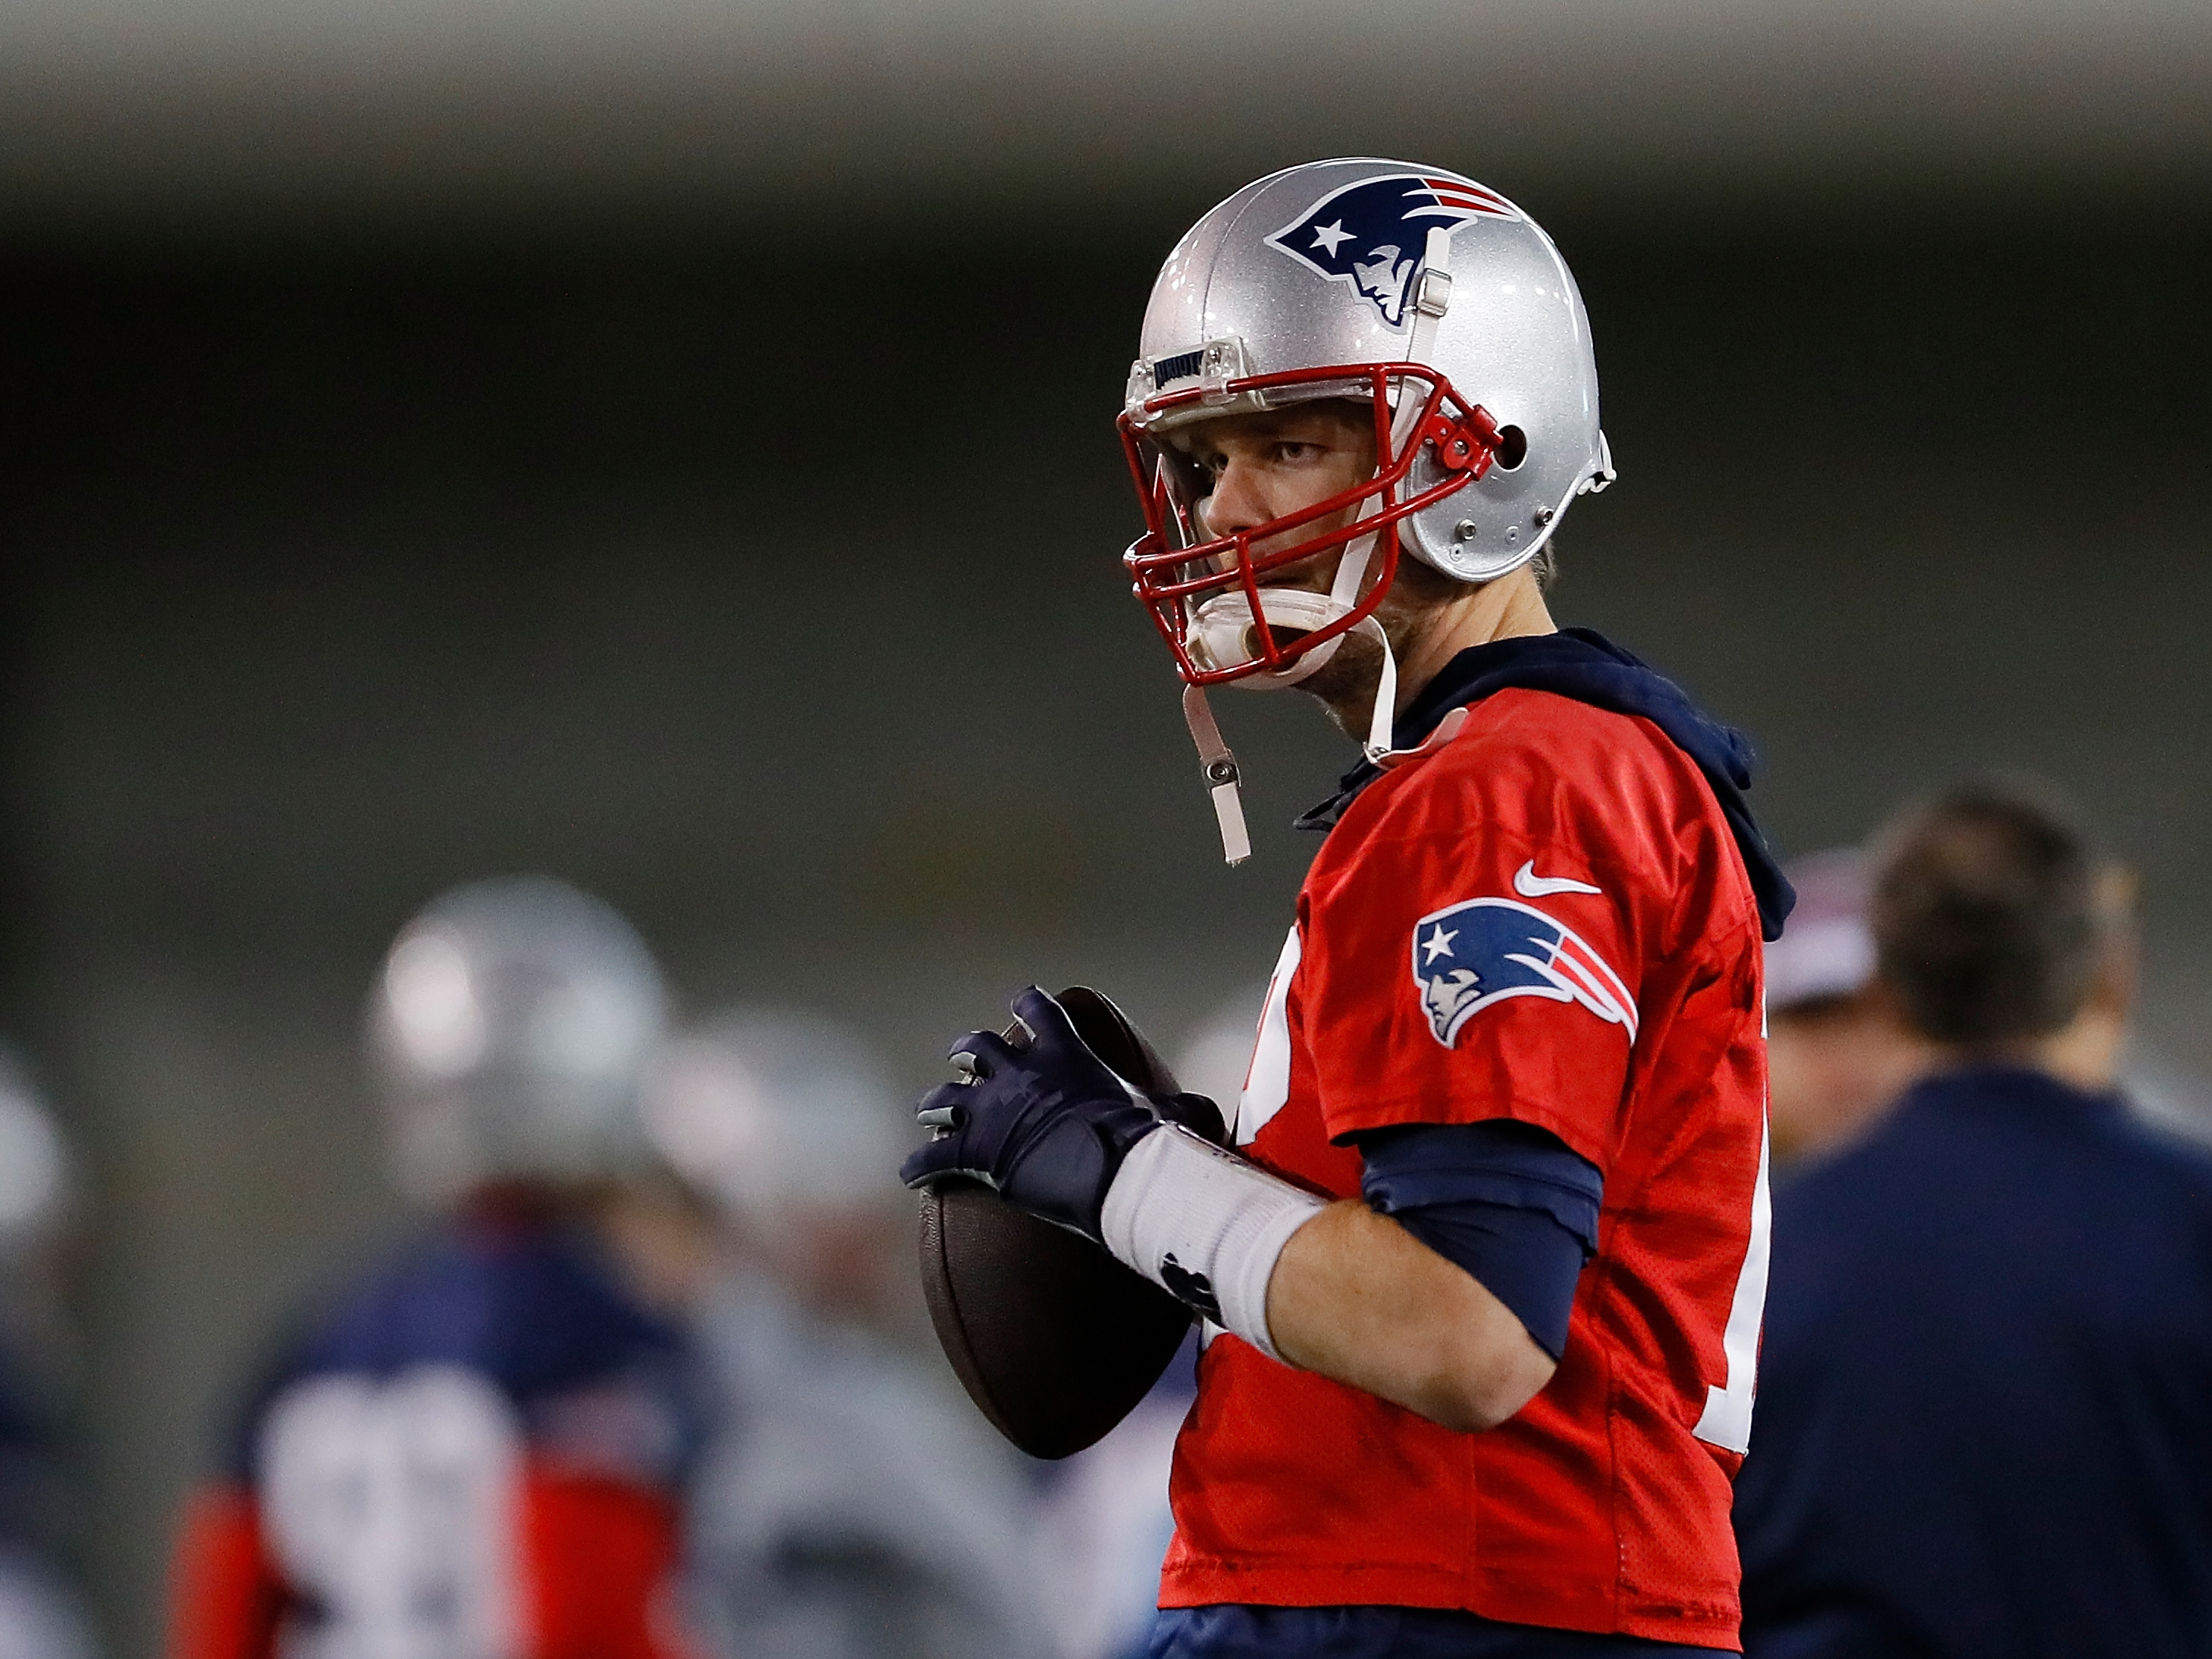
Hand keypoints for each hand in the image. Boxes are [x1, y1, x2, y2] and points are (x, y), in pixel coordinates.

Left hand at [901, 987, 1218, 1241]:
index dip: (1028, 1004)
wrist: (1113, 1172)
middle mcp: (1020, 1073)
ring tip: (928, 1111)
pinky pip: (932, 1157)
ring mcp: (990, 1110)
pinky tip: (908, 1173)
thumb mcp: (1170, 1114)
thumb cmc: (1146, 1142)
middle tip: (964, 1061)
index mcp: (1066, 1055)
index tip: (1021, 1001)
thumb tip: (1212, 1112)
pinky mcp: (974, 1152)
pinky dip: (919, 1165)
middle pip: (978, 1049)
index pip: (1041, 1011)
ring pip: (944, 1097)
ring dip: (936, 1103)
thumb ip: (1182, 1107)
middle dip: (968, 1053)